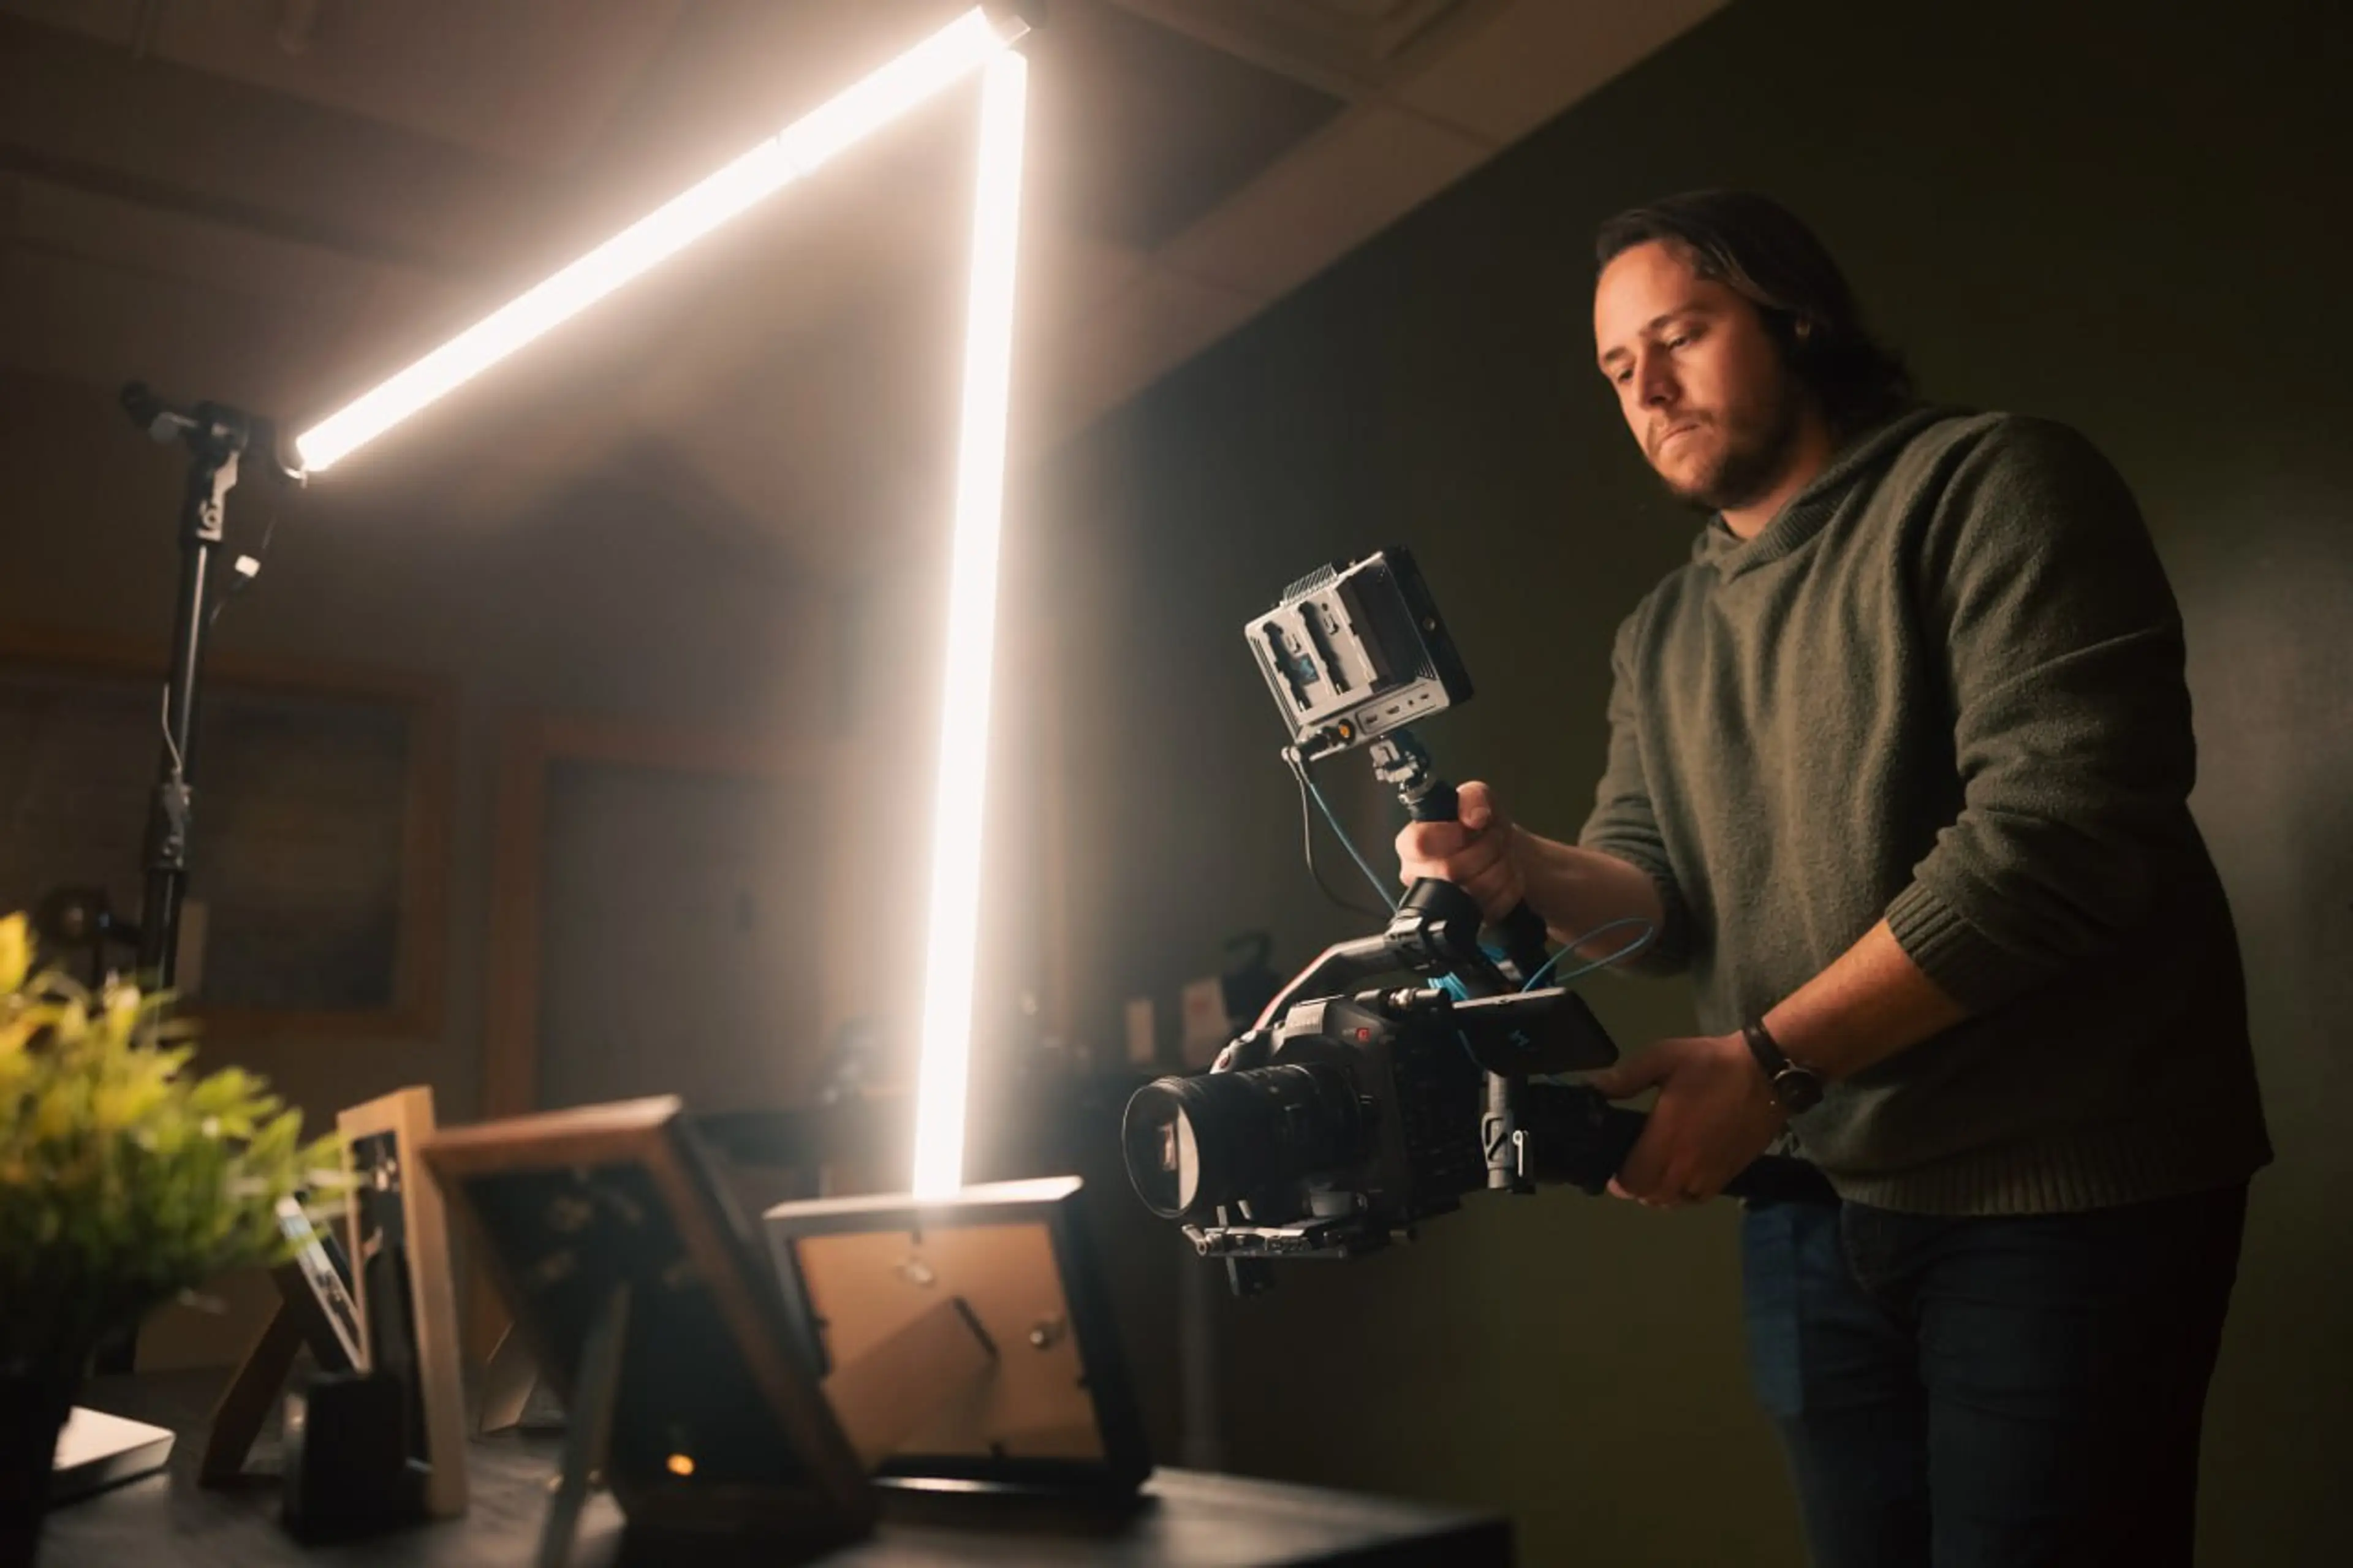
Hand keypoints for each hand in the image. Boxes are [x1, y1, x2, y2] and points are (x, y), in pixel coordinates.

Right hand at [1393, 780, 1524, 922]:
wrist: (1501, 849)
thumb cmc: (1481, 825)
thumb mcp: (1477, 796)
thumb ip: (1473, 797)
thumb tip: (1473, 816)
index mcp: (1411, 844)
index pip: (1417, 844)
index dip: (1447, 836)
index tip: (1470, 827)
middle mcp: (1420, 875)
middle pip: (1451, 868)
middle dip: (1485, 847)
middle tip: (1493, 836)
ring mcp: (1443, 901)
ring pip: (1477, 889)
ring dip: (1501, 864)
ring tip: (1501, 852)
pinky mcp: (1469, 918)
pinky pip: (1495, 905)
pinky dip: (1510, 884)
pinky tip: (1505, 870)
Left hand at [1586, 1033, 1788, 1206]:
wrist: (1766, 1073)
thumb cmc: (1711, 1064)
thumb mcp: (1663, 1058)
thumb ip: (1625, 1078)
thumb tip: (1593, 1088)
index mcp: (1665, 1138)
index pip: (1633, 1181)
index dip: (1618, 1182)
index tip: (1613, 1171)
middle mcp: (1686, 1164)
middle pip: (1651, 1197)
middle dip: (1636, 1188)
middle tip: (1631, 1170)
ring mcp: (1710, 1173)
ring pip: (1675, 1201)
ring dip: (1659, 1194)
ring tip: (1654, 1174)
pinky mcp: (1730, 1174)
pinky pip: (1699, 1198)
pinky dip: (1684, 1195)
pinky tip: (1681, 1177)